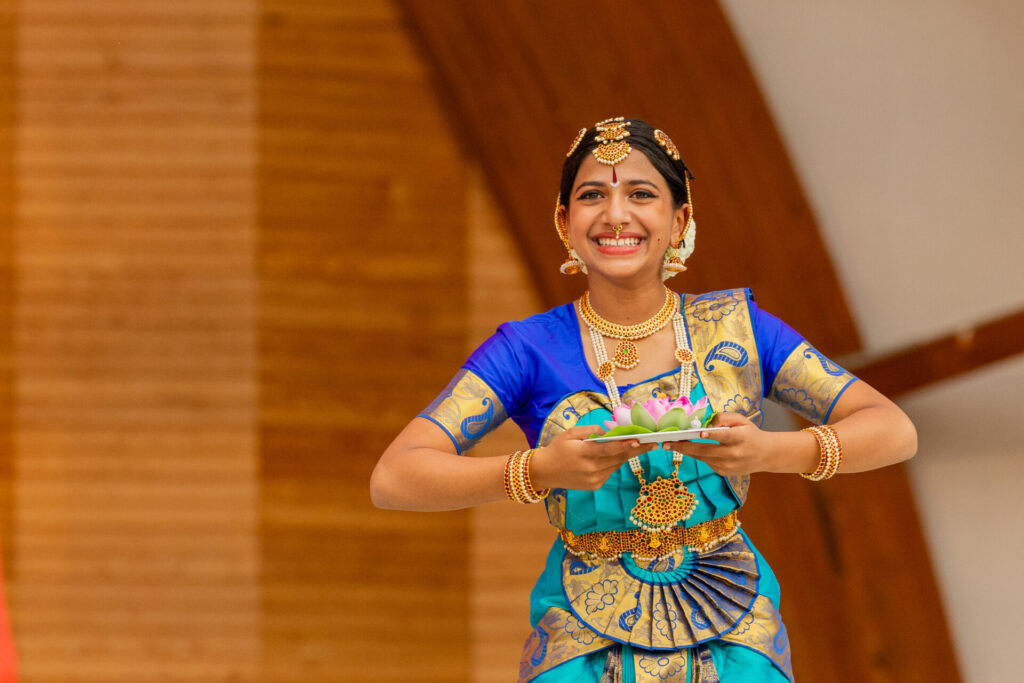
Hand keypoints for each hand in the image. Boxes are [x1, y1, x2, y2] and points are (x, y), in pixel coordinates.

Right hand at [530, 425, 657, 490]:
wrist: (544, 472)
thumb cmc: (557, 449)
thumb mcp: (570, 434)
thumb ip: (590, 431)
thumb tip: (609, 431)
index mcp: (584, 454)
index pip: (609, 449)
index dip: (625, 444)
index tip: (639, 440)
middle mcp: (591, 469)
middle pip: (618, 457)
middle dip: (636, 449)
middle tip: (653, 442)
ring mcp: (594, 479)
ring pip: (616, 465)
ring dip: (627, 455)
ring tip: (641, 445)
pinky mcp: (595, 485)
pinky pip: (610, 471)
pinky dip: (615, 462)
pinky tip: (620, 455)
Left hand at [667, 412, 775, 475]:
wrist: (766, 455)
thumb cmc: (750, 434)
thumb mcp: (741, 420)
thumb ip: (723, 418)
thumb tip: (705, 422)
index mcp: (740, 437)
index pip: (725, 436)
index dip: (712, 434)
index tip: (700, 432)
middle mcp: (734, 454)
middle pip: (706, 450)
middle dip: (684, 446)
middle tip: (667, 442)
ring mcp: (728, 466)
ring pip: (702, 457)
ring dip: (686, 450)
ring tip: (670, 444)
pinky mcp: (724, 473)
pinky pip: (706, 462)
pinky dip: (698, 455)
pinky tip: (690, 448)